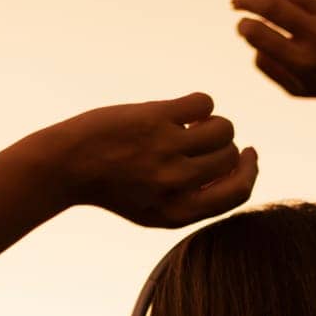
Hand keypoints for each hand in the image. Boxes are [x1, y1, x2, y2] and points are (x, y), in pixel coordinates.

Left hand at [49, 92, 257, 228]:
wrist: (66, 164)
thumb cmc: (114, 187)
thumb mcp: (155, 210)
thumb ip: (198, 199)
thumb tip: (240, 165)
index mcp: (178, 212)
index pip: (238, 193)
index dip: (249, 172)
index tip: (248, 155)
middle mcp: (174, 183)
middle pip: (230, 157)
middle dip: (226, 146)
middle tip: (204, 140)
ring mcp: (165, 148)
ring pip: (223, 128)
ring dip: (215, 123)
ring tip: (194, 124)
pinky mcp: (154, 117)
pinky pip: (204, 103)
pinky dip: (200, 103)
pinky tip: (183, 110)